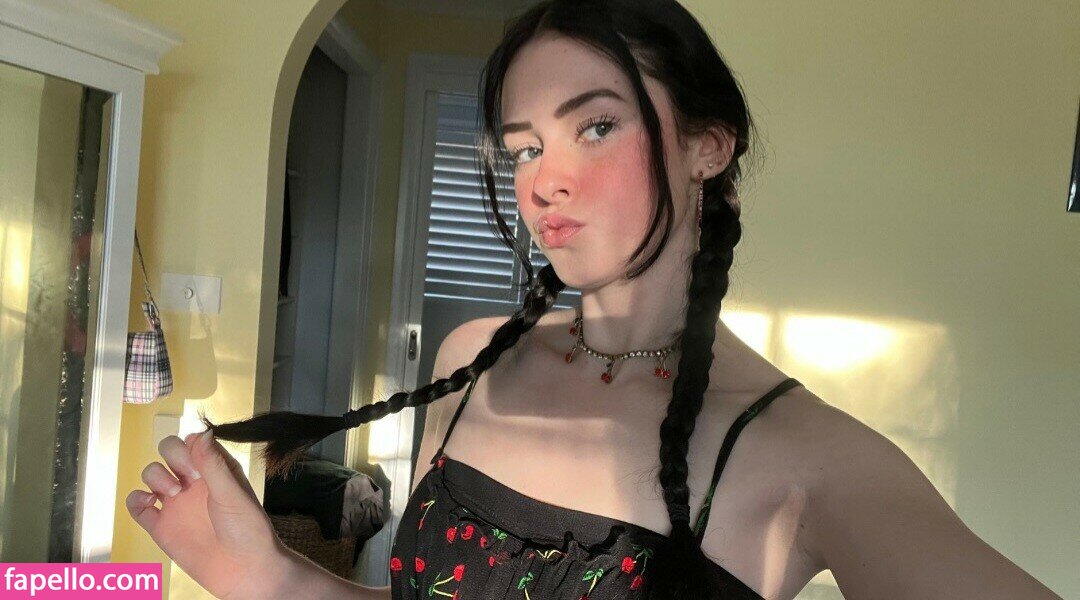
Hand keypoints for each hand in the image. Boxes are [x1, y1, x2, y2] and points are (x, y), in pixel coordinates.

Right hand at [126, 431, 290, 598]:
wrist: (244, 571)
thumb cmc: (248, 531)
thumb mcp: (233, 494)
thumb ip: (214, 464)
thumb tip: (203, 431)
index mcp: (216, 470)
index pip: (193, 441)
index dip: (191, 445)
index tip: (199, 463)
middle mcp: (194, 482)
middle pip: (169, 451)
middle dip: (173, 456)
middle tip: (188, 478)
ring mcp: (176, 503)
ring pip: (151, 473)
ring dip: (156, 475)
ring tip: (174, 492)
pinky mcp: (161, 525)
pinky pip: (137, 505)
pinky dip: (136, 498)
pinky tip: (150, 502)